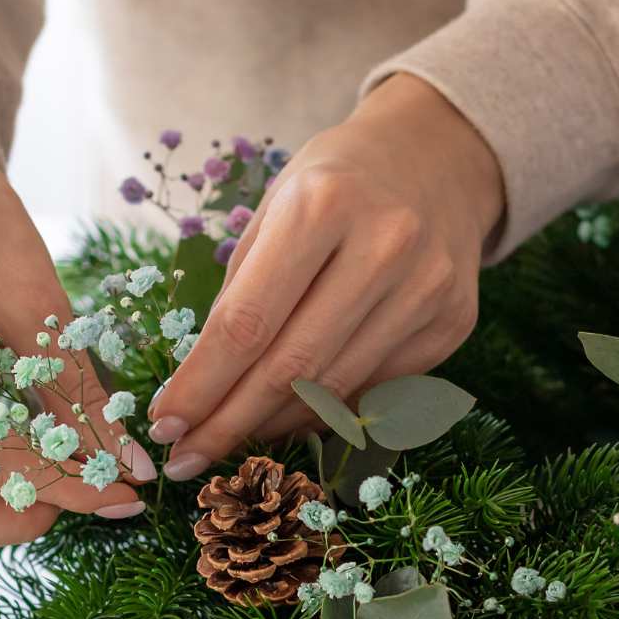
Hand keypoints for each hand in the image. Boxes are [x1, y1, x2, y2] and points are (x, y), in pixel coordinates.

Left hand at [147, 74, 503, 477]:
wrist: (438, 159)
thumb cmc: (336, 182)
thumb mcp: (275, 207)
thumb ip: (242, 290)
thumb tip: (205, 388)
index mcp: (324, 205)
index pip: (248, 321)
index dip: (202, 383)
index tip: (164, 423)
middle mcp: (386, 246)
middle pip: (292, 366)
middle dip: (230, 422)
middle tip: (187, 458)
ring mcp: (428, 289)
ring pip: (337, 388)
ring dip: (275, 424)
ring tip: (233, 437)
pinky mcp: (453, 323)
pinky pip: (377, 389)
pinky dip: (328, 409)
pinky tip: (292, 414)